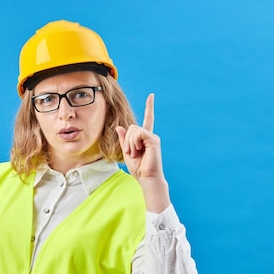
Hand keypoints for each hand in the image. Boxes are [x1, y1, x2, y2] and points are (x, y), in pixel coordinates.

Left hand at [116, 94, 169, 211]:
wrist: (146, 178)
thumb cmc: (138, 168)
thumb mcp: (127, 152)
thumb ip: (124, 139)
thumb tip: (120, 127)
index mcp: (145, 138)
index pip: (147, 119)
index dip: (149, 107)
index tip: (152, 95)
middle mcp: (150, 135)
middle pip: (132, 127)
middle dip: (126, 140)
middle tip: (130, 153)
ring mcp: (153, 137)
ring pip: (133, 130)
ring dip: (129, 143)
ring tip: (135, 154)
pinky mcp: (153, 140)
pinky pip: (138, 133)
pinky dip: (134, 142)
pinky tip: (138, 151)